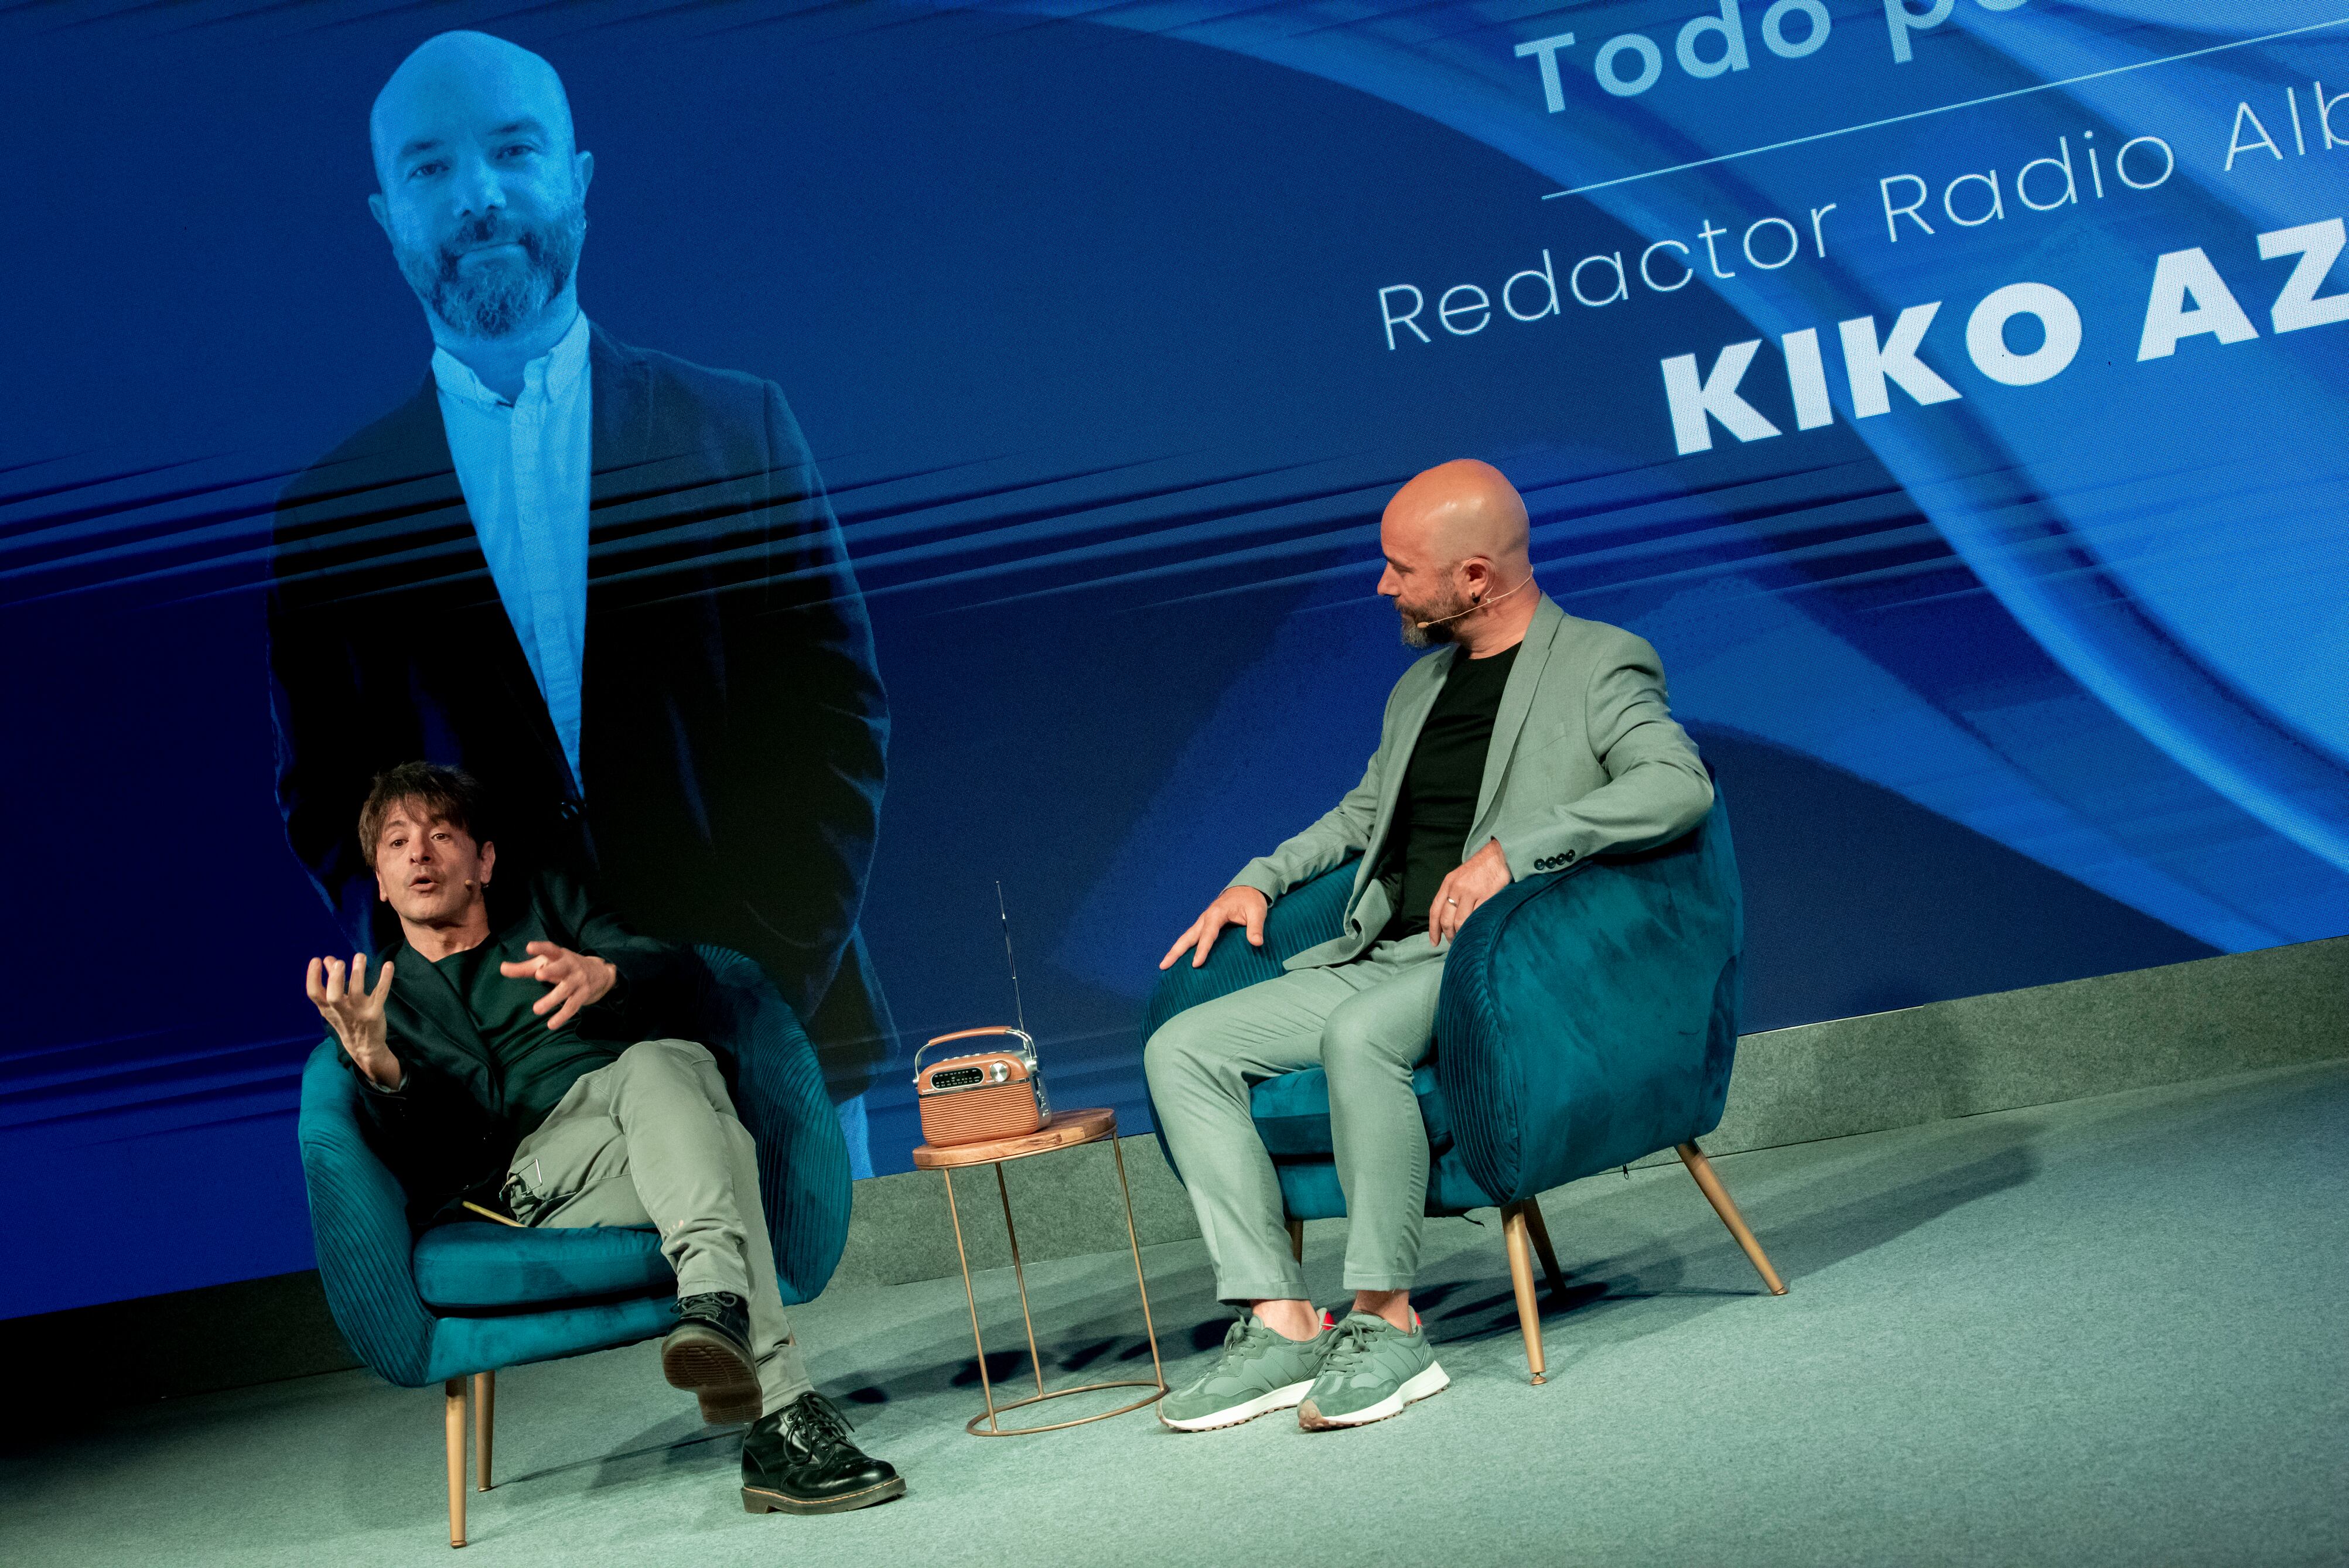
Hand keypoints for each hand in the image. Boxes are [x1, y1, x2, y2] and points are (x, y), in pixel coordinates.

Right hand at [307, 952, 400, 1088]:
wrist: (364, 1048)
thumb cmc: (346, 1020)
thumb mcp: (333, 1005)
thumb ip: (331, 981)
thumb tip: (328, 959)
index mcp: (327, 1009)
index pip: (314, 994)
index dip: (313, 977)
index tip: (316, 960)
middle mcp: (341, 1011)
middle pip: (334, 996)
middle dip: (335, 979)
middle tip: (339, 962)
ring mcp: (358, 1012)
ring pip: (357, 991)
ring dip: (358, 972)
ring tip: (360, 956)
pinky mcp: (375, 1013)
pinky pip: (380, 994)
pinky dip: (384, 979)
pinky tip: (388, 965)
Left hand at [501, 941, 617, 1029]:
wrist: (601, 973)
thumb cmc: (565, 967)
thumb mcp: (547, 964)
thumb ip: (524, 968)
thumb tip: (501, 968)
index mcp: (560, 956)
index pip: (550, 949)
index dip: (540, 948)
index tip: (529, 947)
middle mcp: (571, 966)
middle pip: (561, 968)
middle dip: (552, 971)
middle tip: (539, 974)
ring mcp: (579, 981)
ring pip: (565, 990)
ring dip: (552, 1000)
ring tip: (536, 1010)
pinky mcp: (583, 995)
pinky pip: (572, 1006)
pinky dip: (562, 1016)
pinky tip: (551, 1025)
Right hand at [1160, 886, 1269, 969]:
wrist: (1247, 888)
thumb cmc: (1251, 900)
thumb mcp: (1258, 912)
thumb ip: (1256, 928)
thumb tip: (1257, 943)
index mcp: (1217, 913)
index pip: (1208, 934)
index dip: (1202, 949)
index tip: (1195, 964)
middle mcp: (1206, 917)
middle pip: (1188, 936)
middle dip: (1175, 951)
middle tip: (1163, 965)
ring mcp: (1204, 921)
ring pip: (1186, 937)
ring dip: (1175, 950)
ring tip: (1164, 965)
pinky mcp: (1205, 924)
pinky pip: (1192, 937)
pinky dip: (1183, 947)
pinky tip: (1178, 958)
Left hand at [1428, 839, 1511, 945]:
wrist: (1498, 855)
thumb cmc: (1480, 868)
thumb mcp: (1459, 876)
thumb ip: (1452, 894)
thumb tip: (1447, 919)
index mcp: (1448, 883)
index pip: (1435, 910)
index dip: (1433, 929)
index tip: (1434, 941)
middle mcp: (1457, 888)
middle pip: (1447, 919)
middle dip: (1449, 935)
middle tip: (1454, 942)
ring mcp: (1472, 892)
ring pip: (1461, 921)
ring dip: (1462, 934)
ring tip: (1466, 939)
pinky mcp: (1487, 896)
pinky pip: (1478, 917)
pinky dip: (1476, 927)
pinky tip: (1477, 931)